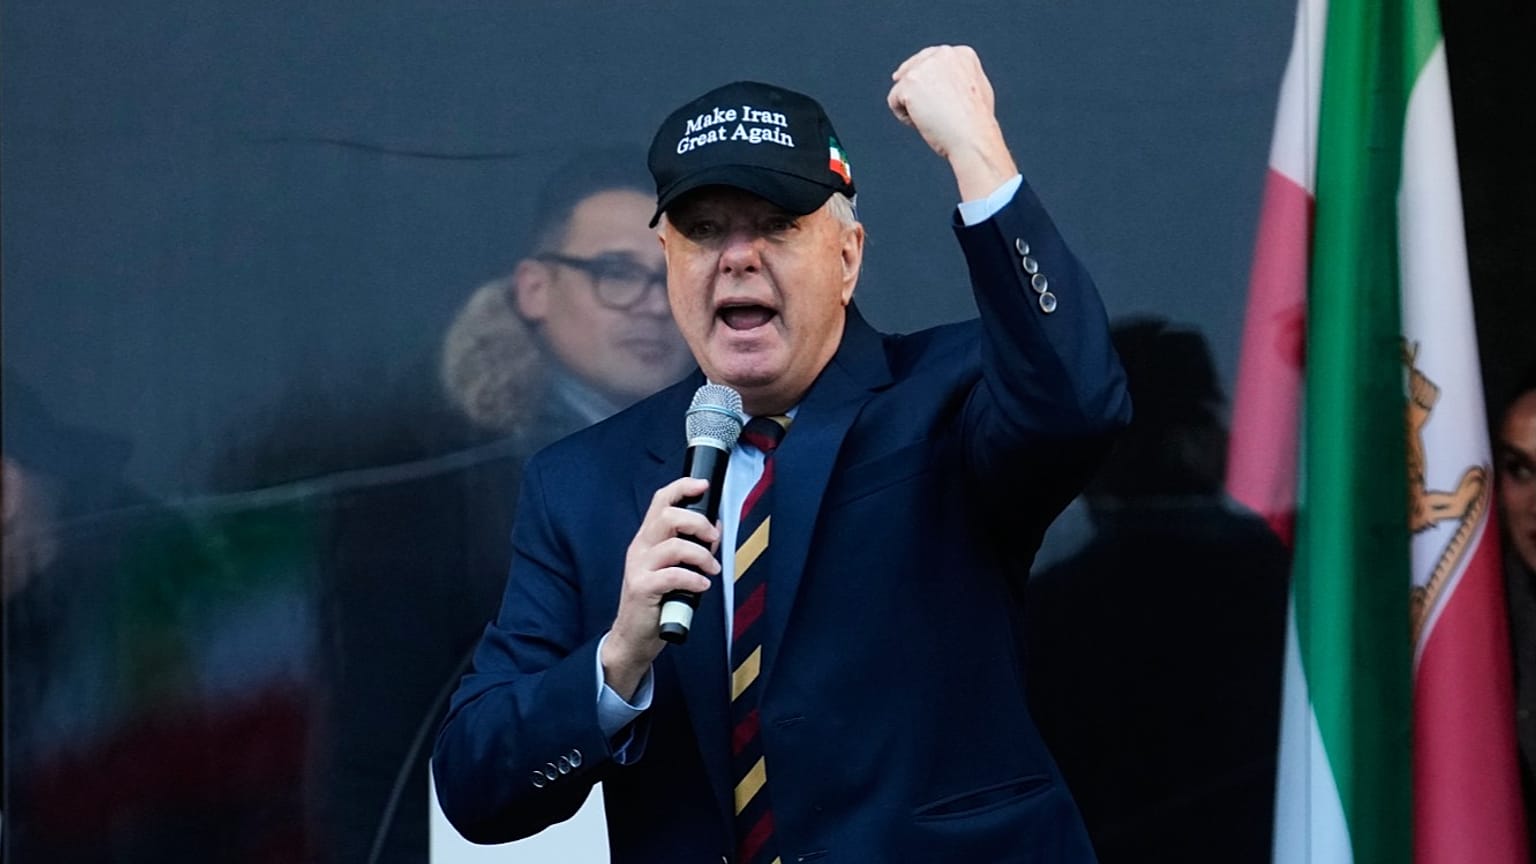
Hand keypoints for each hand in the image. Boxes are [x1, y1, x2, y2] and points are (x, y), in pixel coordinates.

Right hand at [601, 476, 720, 698]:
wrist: (633, 637)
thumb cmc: (657, 602)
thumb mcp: (672, 569)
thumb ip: (689, 548)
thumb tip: (714, 527)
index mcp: (647, 539)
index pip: (660, 501)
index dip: (682, 487)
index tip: (703, 485)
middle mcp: (640, 549)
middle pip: (667, 516)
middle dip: (698, 523)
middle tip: (713, 539)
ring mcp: (638, 568)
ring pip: (673, 546)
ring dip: (701, 556)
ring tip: (711, 570)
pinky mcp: (641, 588)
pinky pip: (673, 575)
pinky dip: (694, 578)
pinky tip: (701, 586)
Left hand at [888, 45, 1018, 200]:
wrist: (972, 137)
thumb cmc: (977, 124)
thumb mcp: (977, 93)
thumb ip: (960, 80)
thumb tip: (944, 83)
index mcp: (962, 54)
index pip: (932, 60)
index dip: (924, 78)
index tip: (923, 93)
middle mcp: (944, 53)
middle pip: (912, 68)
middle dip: (911, 87)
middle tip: (915, 106)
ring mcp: (925, 66)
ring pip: (903, 85)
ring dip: (911, 106)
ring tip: (932, 120)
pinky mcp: (910, 82)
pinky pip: (894, 100)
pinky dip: (904, 117)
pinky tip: (922, 124)